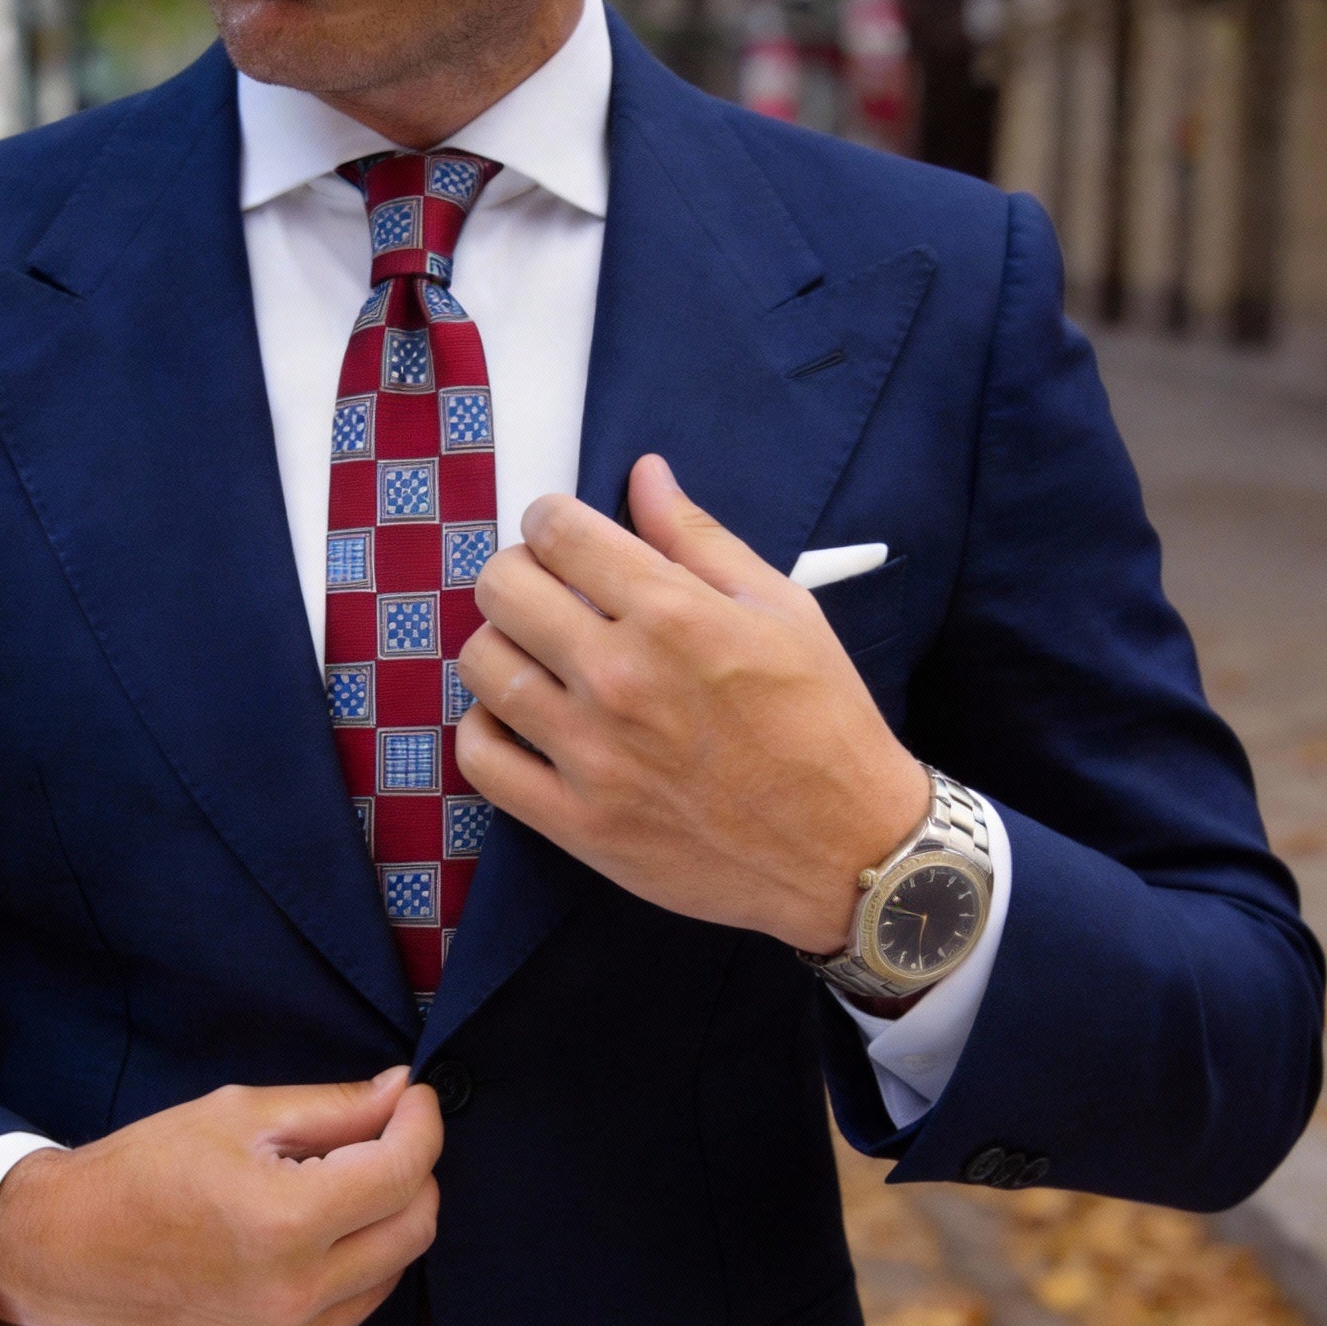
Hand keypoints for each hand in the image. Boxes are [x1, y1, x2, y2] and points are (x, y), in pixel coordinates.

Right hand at [0, 1069, 442, 1325]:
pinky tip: (304, 1247)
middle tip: (380, 1141)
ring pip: (390, 1276)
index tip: (413, 1102)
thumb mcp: (235, 1116)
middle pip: (415, 1228)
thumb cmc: (140, 1173)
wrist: (61, 1256)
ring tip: (328, 1195)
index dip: (421, 1125)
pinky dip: (349, 1276)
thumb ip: (333, 1108)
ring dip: (381, 1227)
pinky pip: (349, 1318)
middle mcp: (295, 1294)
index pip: (405, 1172)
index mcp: (286, 1221)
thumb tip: (403, 1092)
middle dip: (412, 1174)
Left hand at [455, 454, 928, 954]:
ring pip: (482, 666)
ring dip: (500, 646)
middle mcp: (620, 678)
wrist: (844, 849)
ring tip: (536, 657)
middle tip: (546, 593)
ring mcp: (591, 755)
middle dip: (518, 573)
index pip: (556, 531)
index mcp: (673, 615)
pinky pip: (482, 759)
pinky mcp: (577, 822)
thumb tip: (644, 476)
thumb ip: (700, 540)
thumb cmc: (823, 726)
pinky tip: (518, 720)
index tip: (561, 536)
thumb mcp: (783, 610)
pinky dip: (485, 729)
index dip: (549, 520)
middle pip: (502, 589)